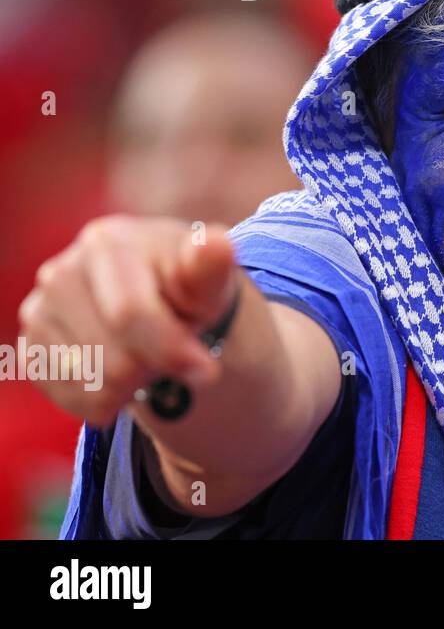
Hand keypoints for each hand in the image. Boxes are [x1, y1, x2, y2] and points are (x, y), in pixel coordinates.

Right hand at [17, 216, 239, 426]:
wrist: (163, 300)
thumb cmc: (190, 288)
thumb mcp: (211, 279)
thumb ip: (212, 266)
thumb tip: (214, 244)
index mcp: (107, 243)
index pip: (130, 314)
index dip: (171, 351)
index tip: (206, 372)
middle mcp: (61, 273)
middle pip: (113, 360)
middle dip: (155, 367)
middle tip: (174, 351)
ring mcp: (39, 311)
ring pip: (91, 384)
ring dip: (133, 384)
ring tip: (149, 355)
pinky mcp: (30, 349)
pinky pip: (70, 398)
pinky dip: (107, 399)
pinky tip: (124, 372)